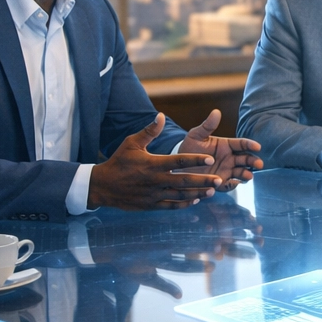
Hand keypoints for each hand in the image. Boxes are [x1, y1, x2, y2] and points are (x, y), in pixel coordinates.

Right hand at [88, 115, 220, 209]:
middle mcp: (155, 180)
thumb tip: (161, 115)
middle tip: (219, 180)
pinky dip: (184, 204)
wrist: (103, 186)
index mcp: (152, 164)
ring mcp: (153, 194)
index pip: (179, 161)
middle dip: (203, 181)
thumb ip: (149, 131)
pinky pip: (171, 205)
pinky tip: (195, 200)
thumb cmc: (119, 161)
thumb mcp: (131, 143)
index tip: (211, 159)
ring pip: (180, 195)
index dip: (196, 160)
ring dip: (197, 193)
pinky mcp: (150, 204)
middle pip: (184, 181)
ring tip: (212, 191)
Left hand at [180, 109, 263, 189]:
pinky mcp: (220, 182)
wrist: (178, 165)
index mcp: (226, 145)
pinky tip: (235, 183)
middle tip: (258, 164)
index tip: (257, 147)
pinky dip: (233, 185)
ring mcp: (226, 171)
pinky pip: (229, 185)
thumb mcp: (196, 136)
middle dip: (253, 162)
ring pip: (241, 172)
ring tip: (249, 176)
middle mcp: (229, 158)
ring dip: (246, 174)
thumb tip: (216, 111)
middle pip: (245, 159)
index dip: (250, 145)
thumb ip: (207, 126)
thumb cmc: (188, 148)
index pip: (241, 144)